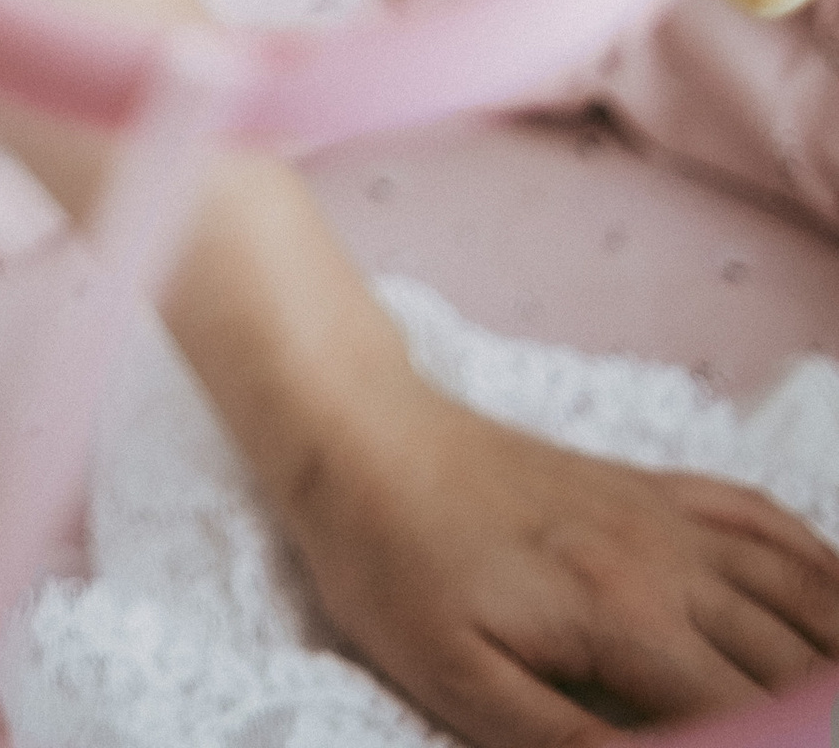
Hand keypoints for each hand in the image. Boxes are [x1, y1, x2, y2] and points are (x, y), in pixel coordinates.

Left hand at [282, 368, 838, 742]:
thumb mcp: (458, 681)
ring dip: (834, 644)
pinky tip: (835, 591)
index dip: (784, 744)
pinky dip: (815, 562)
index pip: (745, 712)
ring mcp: (663, 515)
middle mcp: (665, 559)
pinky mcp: (649, 487)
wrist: (361, 434)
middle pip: (788, 658)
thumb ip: (567, 742)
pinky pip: (758, 518)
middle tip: (824, 733)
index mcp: (623, 615)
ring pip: (795, 587)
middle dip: (820, 710)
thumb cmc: (395, 566)